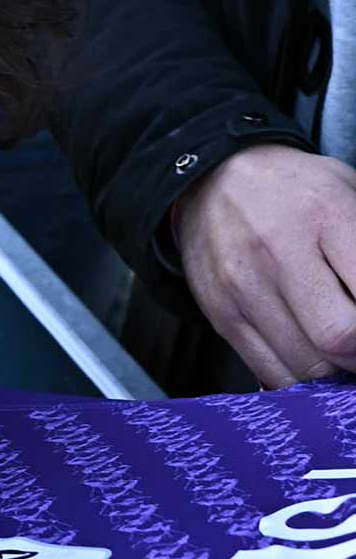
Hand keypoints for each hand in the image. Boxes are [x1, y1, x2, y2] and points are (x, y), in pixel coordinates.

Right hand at [175, 144, 355, 385]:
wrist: (215, 180)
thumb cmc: (297, 190)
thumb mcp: (350, 194)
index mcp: (325, 213)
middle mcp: (278, 252)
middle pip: (338, 338)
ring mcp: (244, 287)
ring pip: (306, 365)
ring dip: (335, 369)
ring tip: (342, 349)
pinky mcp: (221, 314)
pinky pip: (270, 371)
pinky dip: (300, 378)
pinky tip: (311, 357)